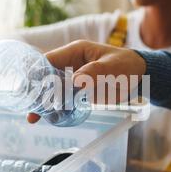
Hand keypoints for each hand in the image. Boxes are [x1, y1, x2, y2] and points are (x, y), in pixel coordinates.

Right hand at [27, 40, 146, 123]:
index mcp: (75, 52)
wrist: (140, 77)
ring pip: (53, 90)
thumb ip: (94, 72)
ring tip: (35, 118)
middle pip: (47, 77)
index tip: (30, 89)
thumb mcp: (112, 67)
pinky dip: (57, 109)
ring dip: (45, 103)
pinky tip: (51, 119)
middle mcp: (70, 65)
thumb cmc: (127, 65)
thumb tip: (75, 82)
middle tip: (31, 109)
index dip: (37, 74)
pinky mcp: (79, 91)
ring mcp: (73, 79)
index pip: (49, 60)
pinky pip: (64, 100)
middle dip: (38, 92)